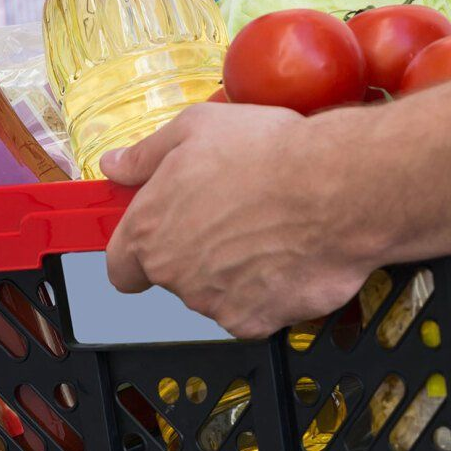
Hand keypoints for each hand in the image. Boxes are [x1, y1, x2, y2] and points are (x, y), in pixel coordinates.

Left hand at [101, 102, 378, 337]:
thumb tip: (115, 165)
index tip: (164, 235)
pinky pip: (256, 309)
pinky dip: (270, 289)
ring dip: (235, 270)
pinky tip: (289, 254)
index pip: (122, 267)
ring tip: (269, 227)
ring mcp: (214, 303)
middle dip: (198, 253)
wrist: (335, 190)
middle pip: (176, 277)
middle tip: (234, 214)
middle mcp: (174, 275)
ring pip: (217, 293)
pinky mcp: (255, 321)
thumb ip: (145, 155)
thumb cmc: (268, 155)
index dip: (141, 252)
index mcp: (149, 231)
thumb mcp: (194, 128)